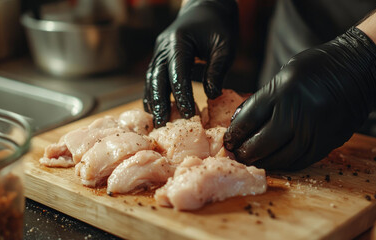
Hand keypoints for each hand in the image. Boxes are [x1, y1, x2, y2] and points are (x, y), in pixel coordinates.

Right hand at [143, 0, 238, 126]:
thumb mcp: (224, 47)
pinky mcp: (160, 57)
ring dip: (153, 100)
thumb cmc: (219, 26)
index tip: (187, 114)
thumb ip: (217, 70)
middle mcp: (164, 46)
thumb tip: (212, 96)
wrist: (206, 7)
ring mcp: (159, 51)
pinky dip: (153, 93)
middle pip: (157, 78)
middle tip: (163, 124)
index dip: (182, 95)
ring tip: (157, 122)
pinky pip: (153, 77)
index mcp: (179, 41)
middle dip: (160, 103)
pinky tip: (155, 109)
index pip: (177, 73)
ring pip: (151, 79)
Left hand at [224, 27, 375, 169]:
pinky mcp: (329, 142)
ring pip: (281, 157)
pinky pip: (301, 161)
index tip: (228, 141)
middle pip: (262, 143)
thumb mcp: (284, 74)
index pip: (249, 120)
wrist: (359, 69)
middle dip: (245, 152)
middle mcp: (298, 113)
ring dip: (263, 161)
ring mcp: (315, 130)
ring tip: (254, 160)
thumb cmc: (318, 67)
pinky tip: (275, 161)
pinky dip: (285, 163)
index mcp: (283, 91)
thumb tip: (240, 121)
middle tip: (237, 154)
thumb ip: (263, 98)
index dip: (234, 134)